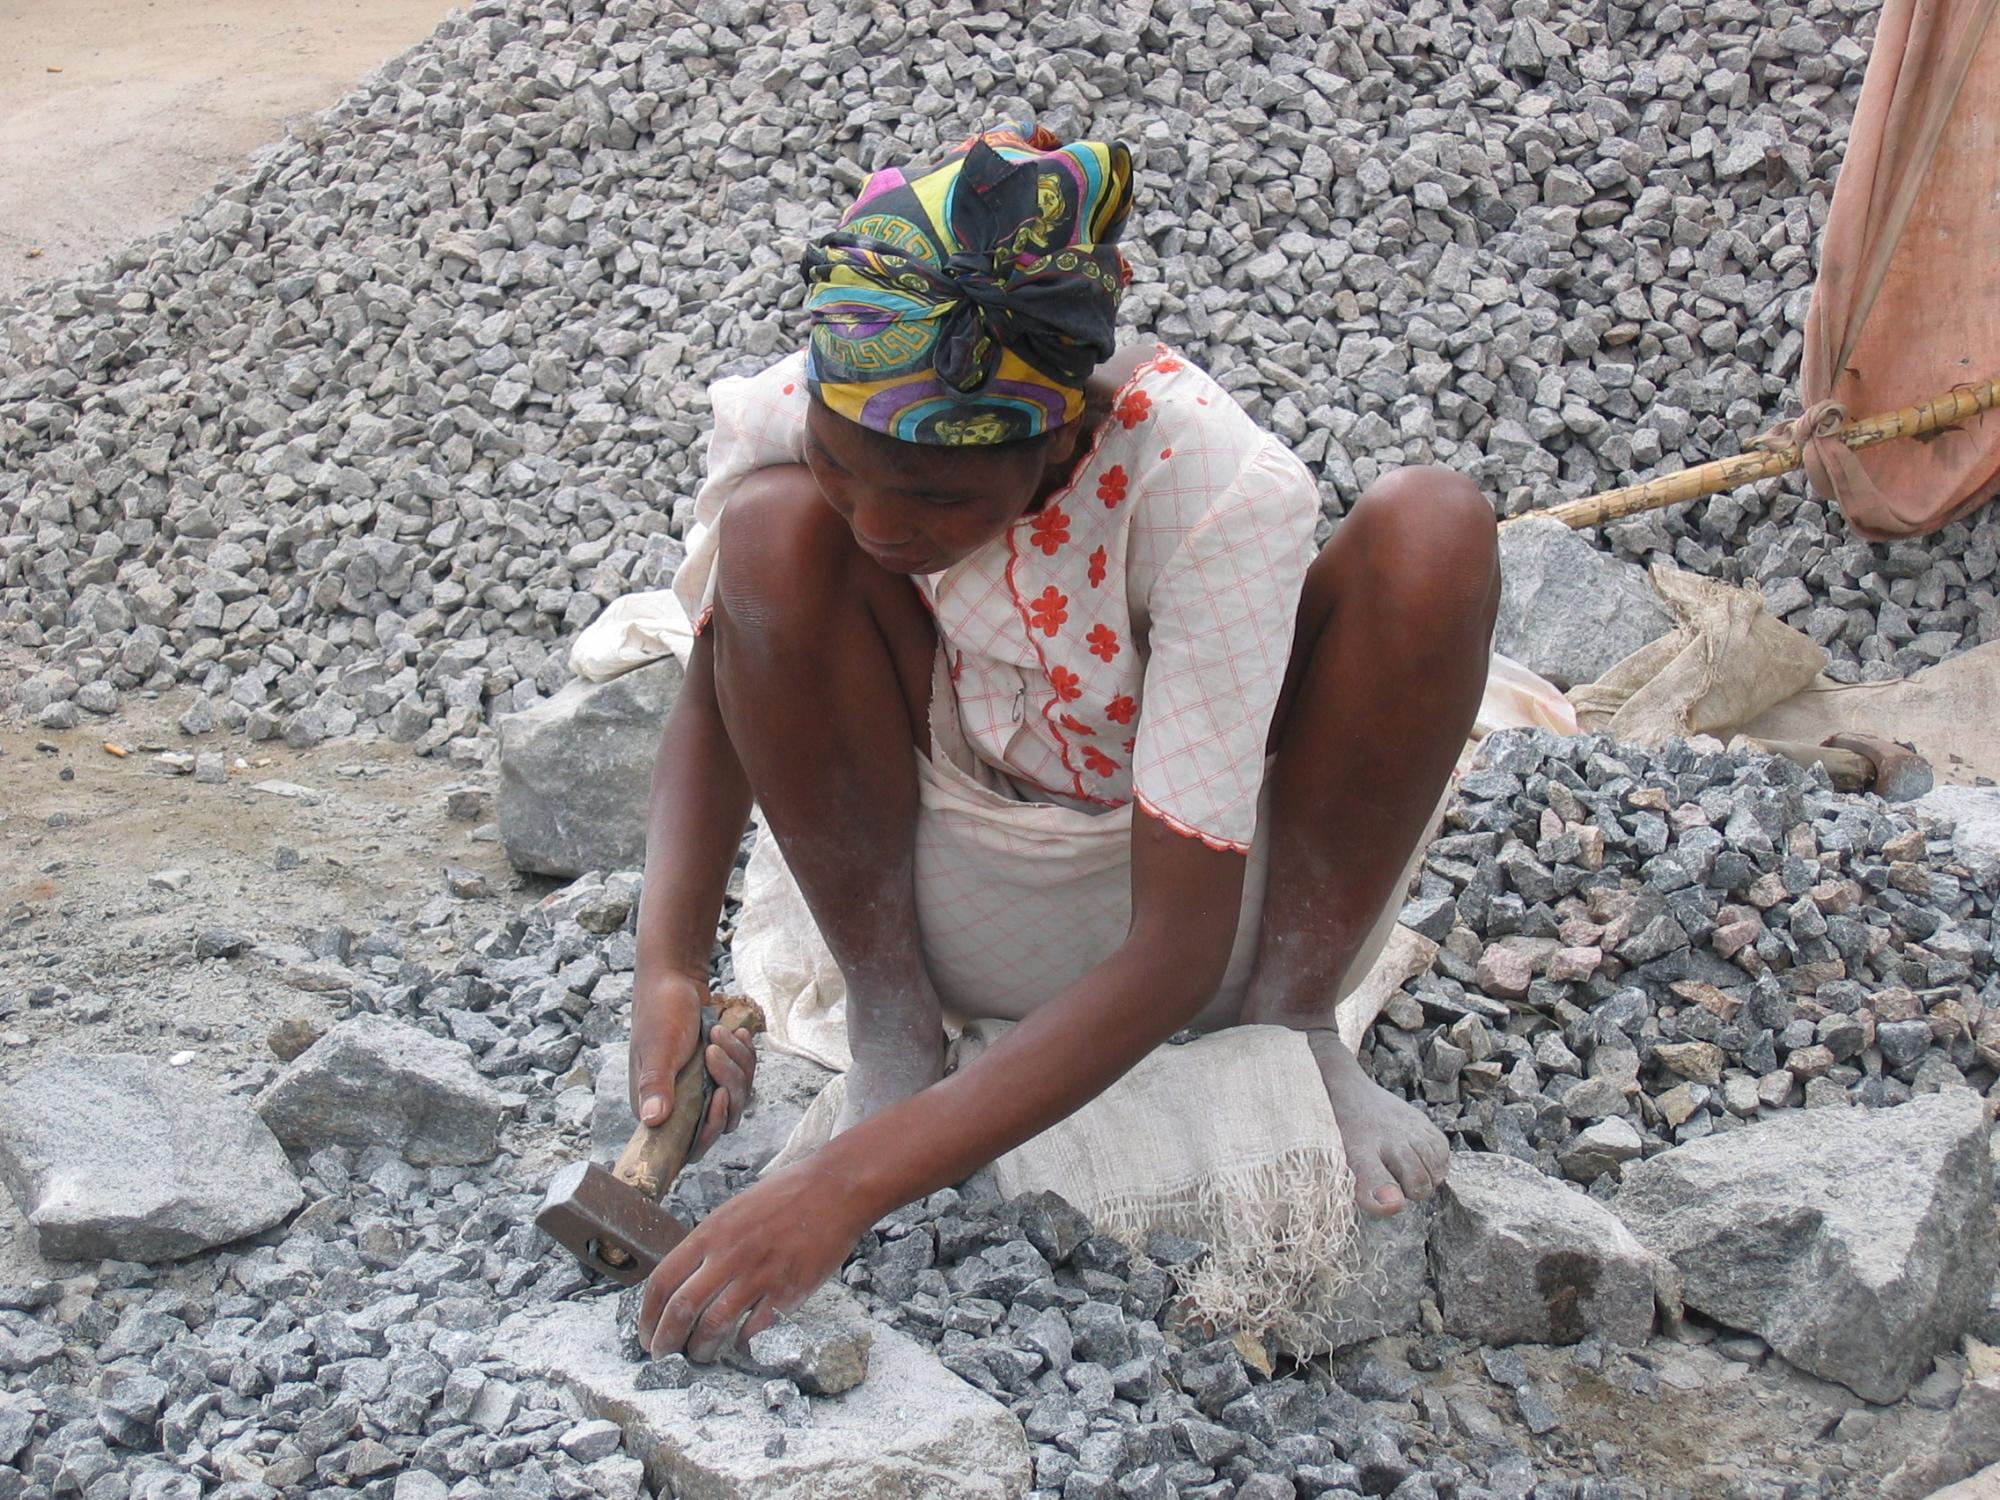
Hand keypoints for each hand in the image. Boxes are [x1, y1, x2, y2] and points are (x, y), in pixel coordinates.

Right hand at [629, 974, 756, 1160]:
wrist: (674, 981)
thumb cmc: (661, 1012)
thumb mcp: (659, 1047)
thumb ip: (656, 1084)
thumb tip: (651, 1121)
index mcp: (657, 1107)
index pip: (688, 1145)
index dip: (710, 1129)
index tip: (719, 1096)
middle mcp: (679, 1104)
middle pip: (721, 1121)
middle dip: (729, 1085)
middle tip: (714, 1050)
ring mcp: (700, 1089)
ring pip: (737, 1098)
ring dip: (737, 1064)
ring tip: (719, 1032)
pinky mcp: (716, 1073)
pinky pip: (743, 1077)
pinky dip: (744, 1056)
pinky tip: (737, 1034)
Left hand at [634, 1159, 868, 1360]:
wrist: (835, 1188)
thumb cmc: (787, 1194)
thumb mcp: (735, 1209)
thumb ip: (711, 1242)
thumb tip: (688, 1278)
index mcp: (711, 1232)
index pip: (663, 1280)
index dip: (647, 1315)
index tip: (646, 1334)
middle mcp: (729, 1254)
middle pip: (681, 1309)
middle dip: (665, 1341)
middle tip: (663, 1355)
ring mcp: (759, 1274)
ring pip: (714, 1325)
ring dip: (701, 1348)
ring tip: (699, 1356)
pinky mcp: (788, 1291)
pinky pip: (756, 1330)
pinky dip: (743, 1344)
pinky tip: (741, 1346)